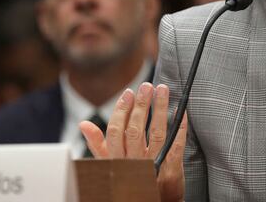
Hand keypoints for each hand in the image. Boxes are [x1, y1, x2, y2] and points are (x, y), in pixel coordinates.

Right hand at [80, 82, 186, 201]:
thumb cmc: (130, 179)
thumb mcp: (110, 163)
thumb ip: (98, 144)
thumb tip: (83, 124)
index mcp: (118, 158)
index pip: (116, 130)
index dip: (122, 110)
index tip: (129, 92)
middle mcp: (134, 161)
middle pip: (136, 129)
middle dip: (141, 105)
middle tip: (146, 86)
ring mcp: (153, 165)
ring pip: (157, 133)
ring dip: (160, 109)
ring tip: (162, 90)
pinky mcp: (172, 171)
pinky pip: (176, 145)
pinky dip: (180, 126)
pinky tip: (182, 110)